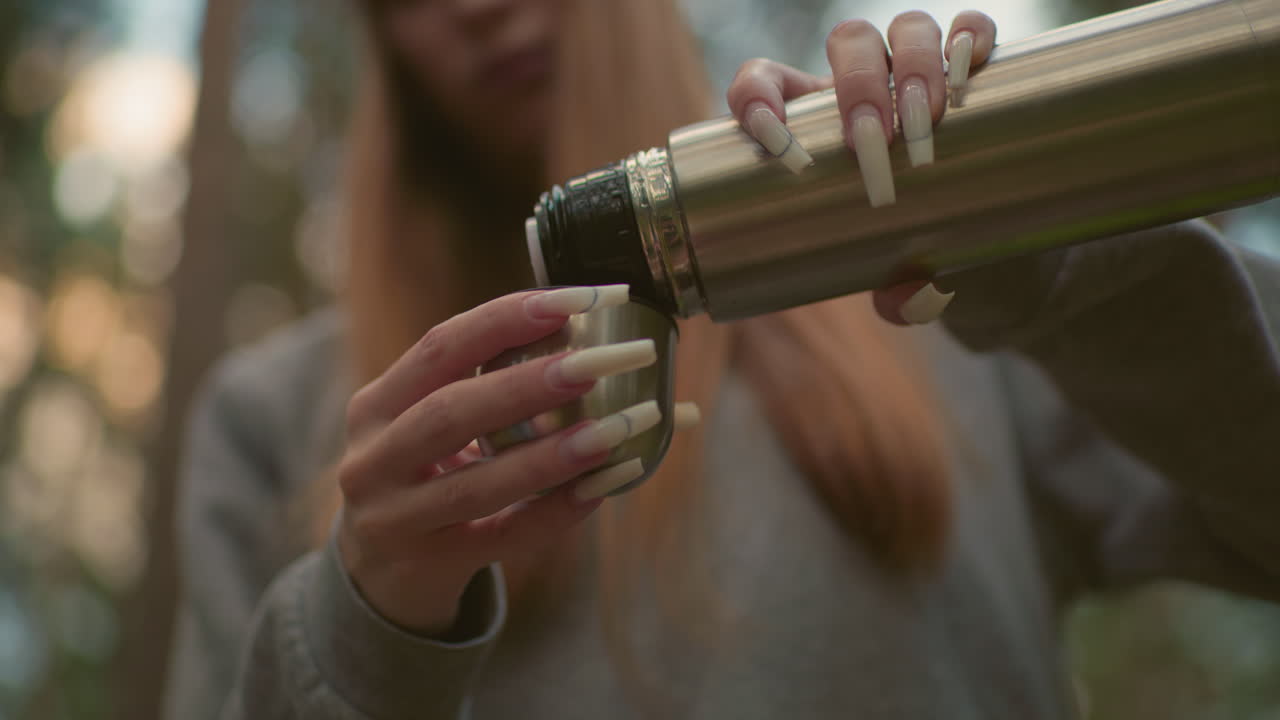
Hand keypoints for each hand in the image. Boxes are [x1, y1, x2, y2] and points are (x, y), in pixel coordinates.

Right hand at [336, 285, 661, 633]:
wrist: (378, 575)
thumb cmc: (427, 477)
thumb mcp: (431, 425)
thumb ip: (494, 389)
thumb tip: (603, 346)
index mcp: (378, 406)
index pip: (441, 347)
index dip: (506, 319)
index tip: (576, 299)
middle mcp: (373, 459)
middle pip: (449, 413)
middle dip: (528, 384)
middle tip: (598, 363)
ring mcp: (394, 519)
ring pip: (474, 484)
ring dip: (550, 454)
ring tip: (613, 430)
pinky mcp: (427, 566)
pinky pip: (501, 539)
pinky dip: (553, 513)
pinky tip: (600, 489)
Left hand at [726, 11, 996, 325]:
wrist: (977, 235)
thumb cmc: (907, 245)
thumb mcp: (895, 273)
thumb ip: (898, 295)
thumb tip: (908, 302)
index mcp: (813, 123)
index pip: (764, 82)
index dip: (758, 95)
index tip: (774, 139)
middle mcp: (859, 83)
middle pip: (846, 43)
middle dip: (856, 86)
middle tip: (874, 142)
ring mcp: (912, 67)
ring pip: (903, 29)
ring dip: (912, 64)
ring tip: (926, 120)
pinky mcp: (968, 65)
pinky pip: (970, 28)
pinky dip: (969, 35)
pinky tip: (973, 63)